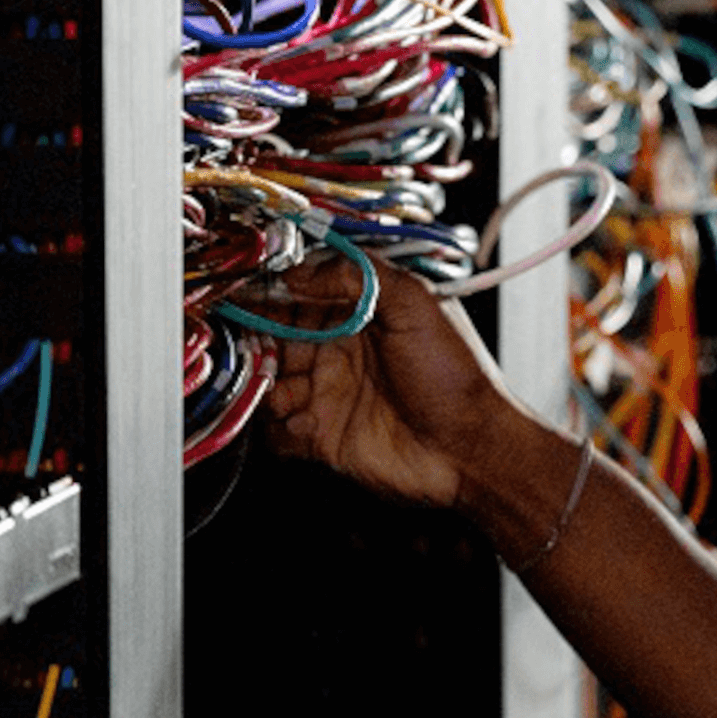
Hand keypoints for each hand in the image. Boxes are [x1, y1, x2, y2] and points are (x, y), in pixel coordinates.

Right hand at [263, 259, 528, 507]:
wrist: (470, 447)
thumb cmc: (456, 376)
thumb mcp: (417, 305)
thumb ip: (361, 276)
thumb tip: (302, 270)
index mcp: (358, 315)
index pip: (297, 295)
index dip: (270, 293)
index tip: (246, 293)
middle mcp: (337, 352)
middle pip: (271, 339)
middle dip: (256, 342)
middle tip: (259, 348)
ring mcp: (327, 394)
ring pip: (266, 385)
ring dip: (265, 388)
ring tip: (288, 393)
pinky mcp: (322, 437)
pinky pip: (276, 432)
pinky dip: (280, 429)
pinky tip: (309, 425)